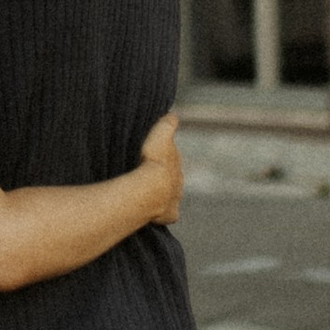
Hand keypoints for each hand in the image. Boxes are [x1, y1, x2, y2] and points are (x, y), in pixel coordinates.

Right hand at [136, 110, 182, 229]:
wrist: (151, 188)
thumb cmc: (153, 161)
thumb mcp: (160, 135)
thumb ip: (167, 124)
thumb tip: (173, 114)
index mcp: (176, 163)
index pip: (172, 159)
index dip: (163, 158)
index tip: (155, 157)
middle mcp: (179, 181)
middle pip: (173, 178)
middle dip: (165, 177)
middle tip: (151, 175)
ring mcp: (175, 199)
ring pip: (171, 196)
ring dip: (163, 195)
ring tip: (150, 194)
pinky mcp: (169, 214)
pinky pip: (167, 215)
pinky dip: (162, 215)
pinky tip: (155, 214)